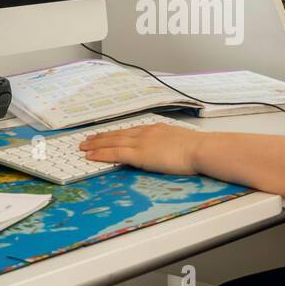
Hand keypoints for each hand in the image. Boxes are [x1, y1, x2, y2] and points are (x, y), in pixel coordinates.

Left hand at [79, 122, 202, 175]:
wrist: (200, 149)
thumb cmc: (198, 148)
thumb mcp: (182, 141)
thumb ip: (171, 144)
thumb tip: (170, 150)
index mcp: (156, 129)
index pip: (131, 131)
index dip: (117, 133)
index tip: (107, 135)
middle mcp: (146, 133)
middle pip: (118, 134)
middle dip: (101, 137)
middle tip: (88, 139)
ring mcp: (141, 143)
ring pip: (112, 142)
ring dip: (96, 144)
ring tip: (84, 147)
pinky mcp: (139, 155)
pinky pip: (115, 153)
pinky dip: (101, 154)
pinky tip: (91, 156)